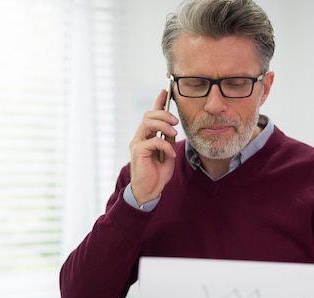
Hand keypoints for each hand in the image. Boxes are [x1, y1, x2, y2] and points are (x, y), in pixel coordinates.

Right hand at [128, 89, 178, 205]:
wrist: (150, 191)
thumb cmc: (157, 174)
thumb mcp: (168, 153)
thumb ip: (168, 140)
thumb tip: (172, 129)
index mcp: (147, 136)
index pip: (151, 115)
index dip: (158, 102)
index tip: (165, 91)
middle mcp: (140, 137)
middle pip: (148, 115)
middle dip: (164, 114)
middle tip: (176, 122)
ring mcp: (137, 143)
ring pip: (148, 123)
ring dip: (163, 125)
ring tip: (174, 133)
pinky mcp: (137, 151)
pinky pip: (153, 140)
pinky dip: (165, 145)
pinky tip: (170, 154)